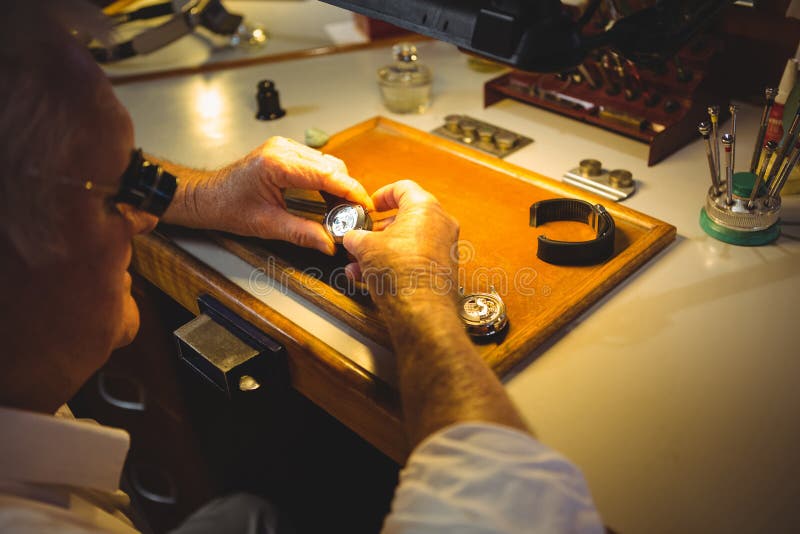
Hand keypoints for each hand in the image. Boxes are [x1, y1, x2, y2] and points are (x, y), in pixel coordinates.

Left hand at [173, 136, 371, 254]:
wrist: (206, 197)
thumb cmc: (227, 207)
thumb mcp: (267, 225)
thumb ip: (302, 233)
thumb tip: (329, 244)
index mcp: (278, 164)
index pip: (327, 174)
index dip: (351, 190)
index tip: (365, 204)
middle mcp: (283, 149)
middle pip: (332, 166)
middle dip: (347, 189)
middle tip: (355, 213)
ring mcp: (284, 147)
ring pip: (327, 162)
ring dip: (338, 184)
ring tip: (343, 208)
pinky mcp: (284, 151)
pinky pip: (316, 162)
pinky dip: (327, 179)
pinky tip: (329, 197)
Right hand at [342, 180, 459, 307]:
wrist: (420, 310)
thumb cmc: (400, 272)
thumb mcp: (365, 247)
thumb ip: (356, 236)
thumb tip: (352, 238)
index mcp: (425, 207)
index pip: (403, 188)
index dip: (381, 194)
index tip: (371, 205)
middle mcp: (441, 223)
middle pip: (406, 217)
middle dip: (379, 229)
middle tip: (363, 236)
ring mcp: (445, 247)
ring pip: (408, 241)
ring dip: (382, 249)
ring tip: (359, 262)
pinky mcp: (443, 269)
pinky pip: (415, 258)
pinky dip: (395, 263)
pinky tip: (370, 277)